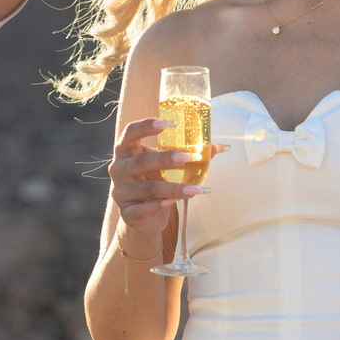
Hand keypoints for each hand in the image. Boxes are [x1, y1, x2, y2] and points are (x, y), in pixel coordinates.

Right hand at [107, 117, 210, 251]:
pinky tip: (174, 203)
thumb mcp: (165, 167)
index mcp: (126, 151)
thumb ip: (188, 155)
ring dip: (174, 188)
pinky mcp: (127, 212)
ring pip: (148, 189)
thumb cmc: (153, 182)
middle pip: (142, 161)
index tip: (169, 123)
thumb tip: (220, 147)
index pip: (131, 132)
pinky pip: (144, 209)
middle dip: (167, 159)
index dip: (147, 126)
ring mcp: (120, 191)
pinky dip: (161, 205)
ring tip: (196, 189)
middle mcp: (119, 169)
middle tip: (190, 157)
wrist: (141, 216)